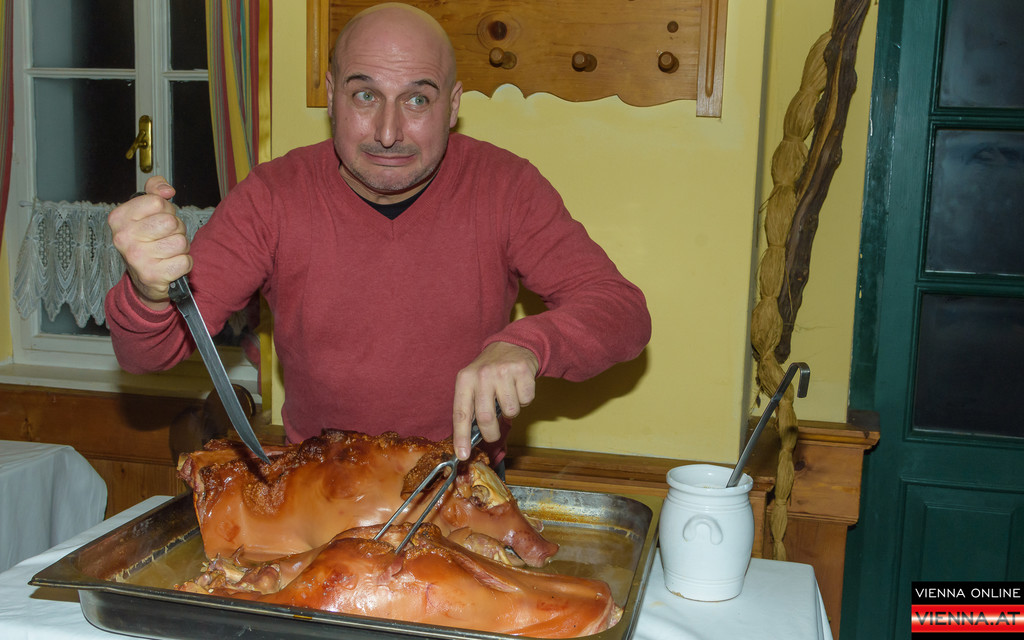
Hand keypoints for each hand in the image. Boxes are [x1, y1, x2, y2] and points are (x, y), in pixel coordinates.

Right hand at [108, 177, 190, 309]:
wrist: (143, 280)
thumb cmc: (147, 242)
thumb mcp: (145, 211)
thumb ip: (155, 190)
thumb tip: (167, 190)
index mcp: (119, 218)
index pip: (158, 202)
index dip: (165, 210)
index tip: (157, 221)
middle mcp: (124, 237)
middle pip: (171, 222)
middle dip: (176, 229)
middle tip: (165, 238)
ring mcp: (137, 258)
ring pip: (180, 241)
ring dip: (180, 247)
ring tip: (167, 252)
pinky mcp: (153, 275)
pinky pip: (185, 261)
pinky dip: (184, 263)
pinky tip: (170, 265)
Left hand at [452, 342, 538, 459]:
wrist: (512, 345)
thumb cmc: (489, 372)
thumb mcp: (473, 383)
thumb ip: (470, 407)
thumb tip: (468, 441)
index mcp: (465, 379)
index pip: (461, 413)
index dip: (461, 437)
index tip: (463, 455)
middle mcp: (482, 375)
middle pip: (486, 418)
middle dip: (491, 433)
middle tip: (493, 434)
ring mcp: (503, 372)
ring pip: (510, 411)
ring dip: (511, 412)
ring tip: (507, 397)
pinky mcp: (522, 371)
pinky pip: (526, 401)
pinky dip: (524, 400)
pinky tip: (518, 388)